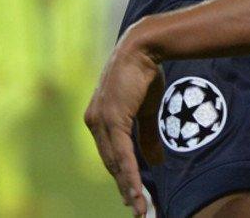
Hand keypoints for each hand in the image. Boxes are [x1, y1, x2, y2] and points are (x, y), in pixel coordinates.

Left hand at [84, 27, 164, 216]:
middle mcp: (94, 122)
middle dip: (124, 187)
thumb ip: (146, 137)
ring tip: (138, 206)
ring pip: (116, 163)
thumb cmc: (144, 74)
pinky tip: (136, 190)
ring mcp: (101, 122)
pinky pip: (122, 154)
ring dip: (128, 187)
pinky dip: (130, 174)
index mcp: (99, 119)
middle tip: (136, 208)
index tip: (132, 194)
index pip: (110, 154)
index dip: (122, 175)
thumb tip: (156, 161)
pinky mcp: (112, 120)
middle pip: (111, 163)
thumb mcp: (146, 109)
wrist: (143, 48)